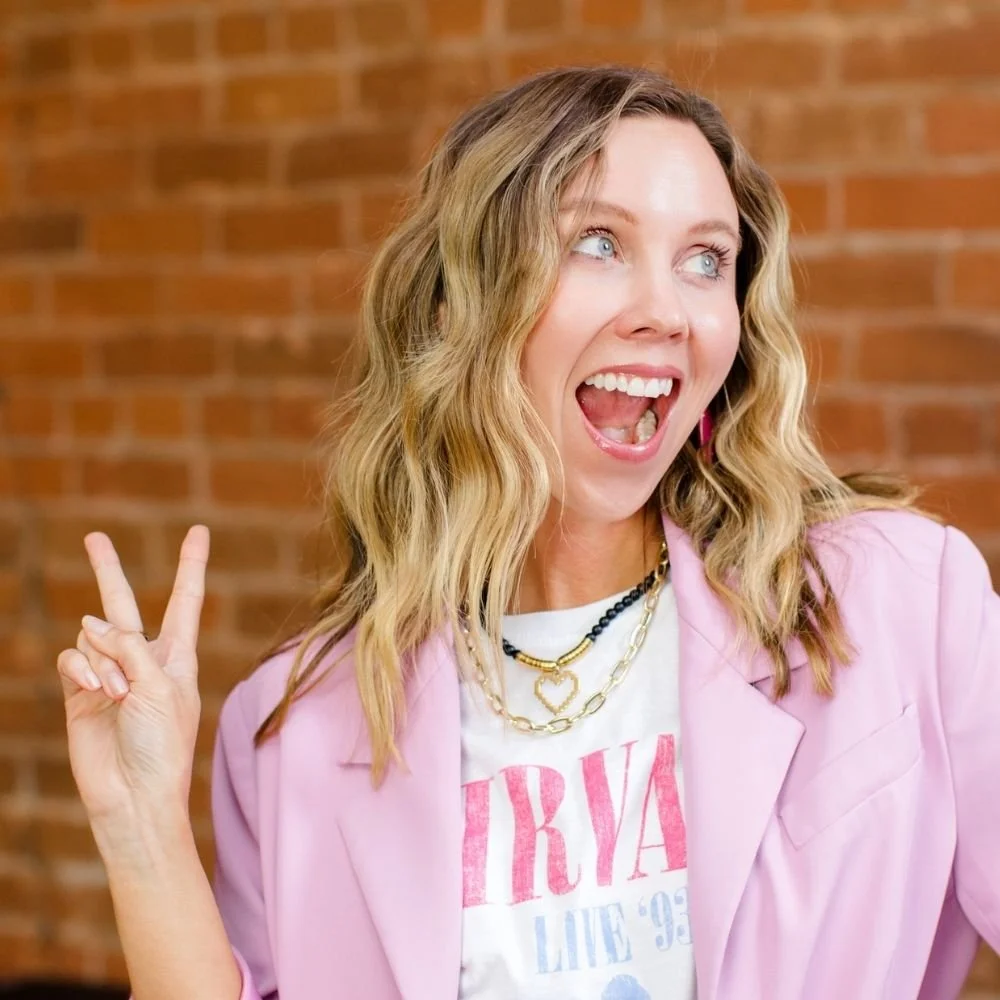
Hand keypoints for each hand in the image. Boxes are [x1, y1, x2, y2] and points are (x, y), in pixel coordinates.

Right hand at [56, 525, 209, 827]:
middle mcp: (142, 659)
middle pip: (123, 603)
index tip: (198, 531)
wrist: (135, 796)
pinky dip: (84, 668)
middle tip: (94, 537)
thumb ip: (130, 648)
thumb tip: (92, 622)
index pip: (185, 600)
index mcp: (178, 656)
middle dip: (108, 570)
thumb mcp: (162, 687)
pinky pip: (73, 659)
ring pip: (93, 636)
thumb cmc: (164, 745)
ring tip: (119, 694)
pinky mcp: (80, 693)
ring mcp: (109, 675)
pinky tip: (99, 690)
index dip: (190, 565)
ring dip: (105, 659)